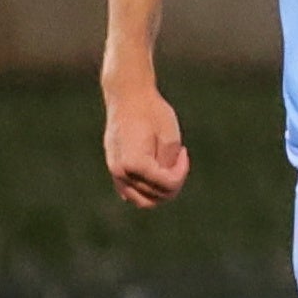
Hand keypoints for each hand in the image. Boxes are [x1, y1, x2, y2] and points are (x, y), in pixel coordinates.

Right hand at [103, 80, 190, 207]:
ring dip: (160, 190)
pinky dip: (146, 190)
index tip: (184, 151)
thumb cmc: (152, 113)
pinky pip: (130, 192)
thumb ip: (169, 166)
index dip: (182, 172)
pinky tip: (157, 172)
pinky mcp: (114, 168)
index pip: (167, 184)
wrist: (128, 97)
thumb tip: (166, 185)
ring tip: (169, 168)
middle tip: (179, 160)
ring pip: (141, 200)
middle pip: (155, 196)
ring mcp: (114, 171)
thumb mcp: (170, 139)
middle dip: (173, 183)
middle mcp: (120, 171)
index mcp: (134, 163)